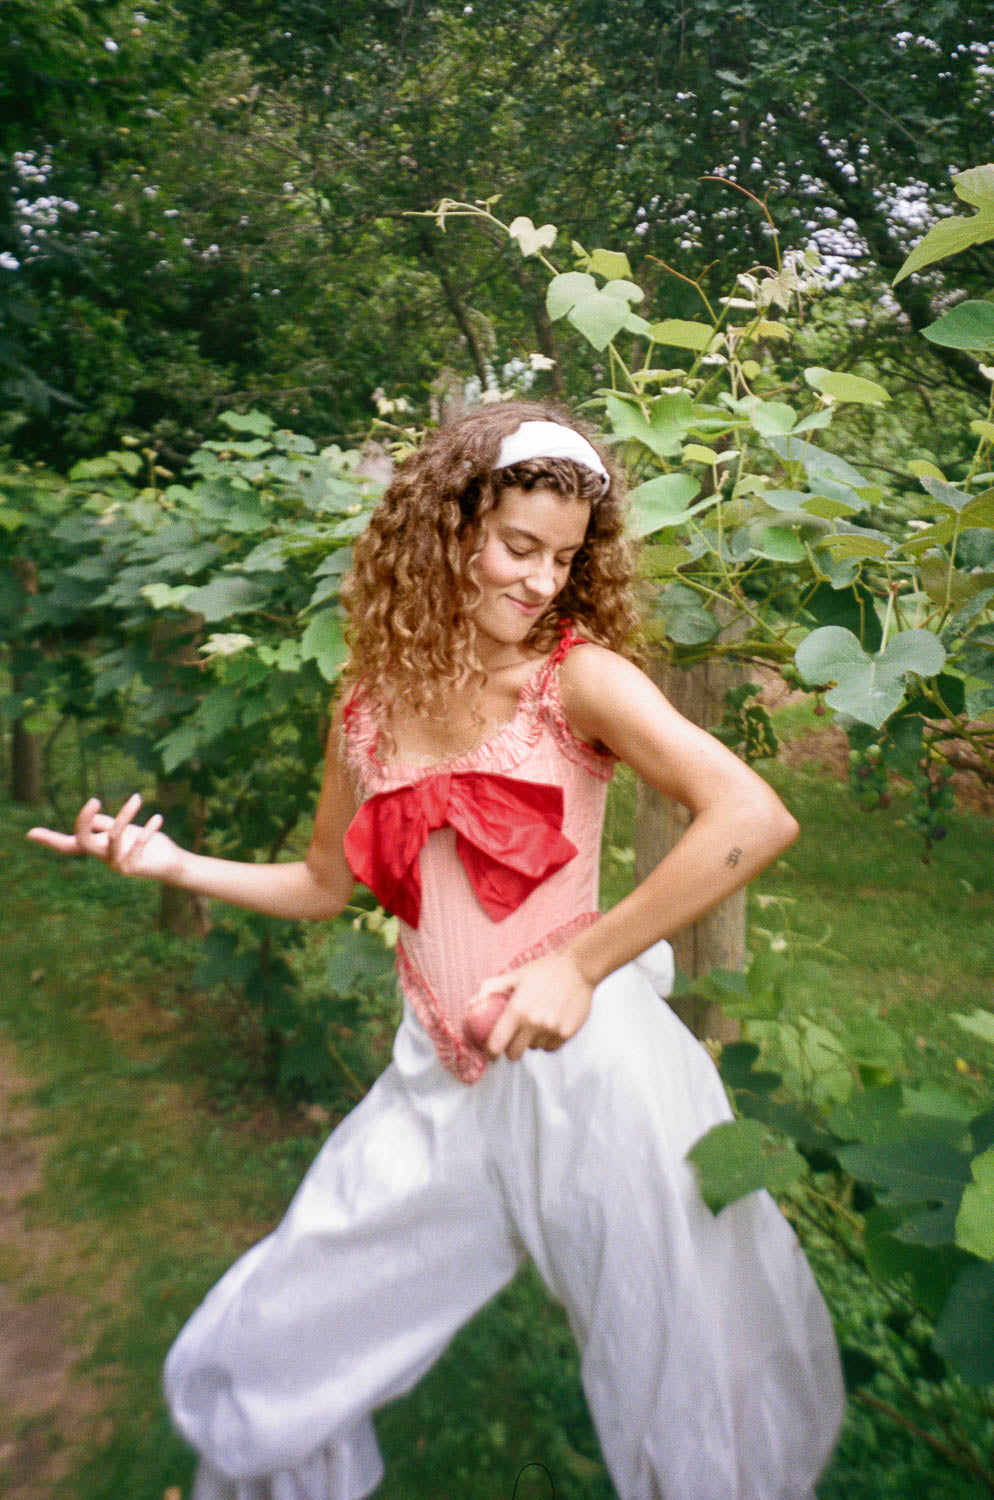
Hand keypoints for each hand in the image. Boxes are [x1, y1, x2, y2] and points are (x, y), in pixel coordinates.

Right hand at [27, 795, 184, 882]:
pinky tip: (157, 818)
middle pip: (82, 841)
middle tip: (94, 799)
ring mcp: (117, 864)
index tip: (30, 833)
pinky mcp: (134, 867)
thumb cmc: (144, 843)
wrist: (170, 864)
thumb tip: (90, 817)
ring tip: (137, 798)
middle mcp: (102, 858)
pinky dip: (147, 830)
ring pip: (113, 836)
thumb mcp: (121, 831)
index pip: (68, 844)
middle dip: (84, 821)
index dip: (49, 839)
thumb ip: (104, 824)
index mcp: (96, 847)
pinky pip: (137, 844)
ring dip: (125, 815)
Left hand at [463, 949, 592, 1061]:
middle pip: (514, 1054)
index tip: (490, 1052)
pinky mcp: (567, 1033)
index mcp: (517, 1010)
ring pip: (534, 1049)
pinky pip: (551, 1047)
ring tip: (535, 1025)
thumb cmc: (544, 970)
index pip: (497, 1043)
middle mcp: (533, 1023)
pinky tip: (548, 1026)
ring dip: (531, 1042)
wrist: (579, 968)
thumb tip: (471, 1004)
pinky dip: (547, 1041)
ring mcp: (551, 1030)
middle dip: (510, 1049)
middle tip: (512, 1041)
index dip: (490, 1051)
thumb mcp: (515, 975)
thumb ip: (491, 988)